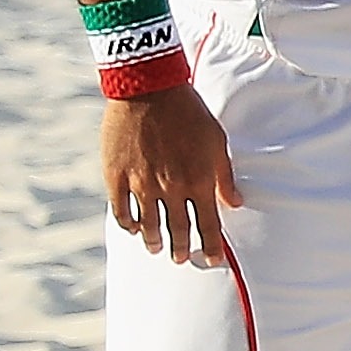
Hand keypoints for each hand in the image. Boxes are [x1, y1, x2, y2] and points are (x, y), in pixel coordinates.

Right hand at [103, 84, 240, 265]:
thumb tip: (234, 203)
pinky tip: (132, 228)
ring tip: (157, 249)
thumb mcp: (217, 141)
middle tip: (184, 260)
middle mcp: (171, 187)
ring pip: (148, 223)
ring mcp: (141, 183)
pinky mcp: (116, 175)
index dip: (211, 245)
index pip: (208, 224)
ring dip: (154, 240)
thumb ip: (224, 175)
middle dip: (183, 248)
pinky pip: (121, 209)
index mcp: (199, 180)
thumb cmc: (189, 113)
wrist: (150, 90)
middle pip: (178, 228)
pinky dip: (127, 223)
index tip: (213, 260)